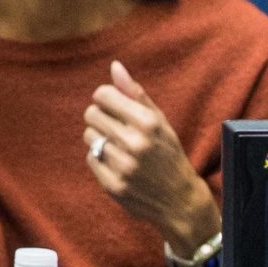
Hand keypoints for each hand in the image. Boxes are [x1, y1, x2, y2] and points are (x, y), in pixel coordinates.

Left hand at [82, 61, 219, 252]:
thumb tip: (115, 66)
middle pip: (92, 114)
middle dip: (101, 117)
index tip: (112, 105)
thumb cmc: (168, 154)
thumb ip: (135, 94)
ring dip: (99, 138)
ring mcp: (123, 166)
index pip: (102, 95)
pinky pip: (90, 158)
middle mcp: (135, 143)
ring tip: (118, 145)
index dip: (104, 98)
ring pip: (89, 136)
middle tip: (116, 126)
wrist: (178, 199)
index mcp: (148, 122)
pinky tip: (117, 162)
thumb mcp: (160, 121)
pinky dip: (100, 158)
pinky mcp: (113, 185)